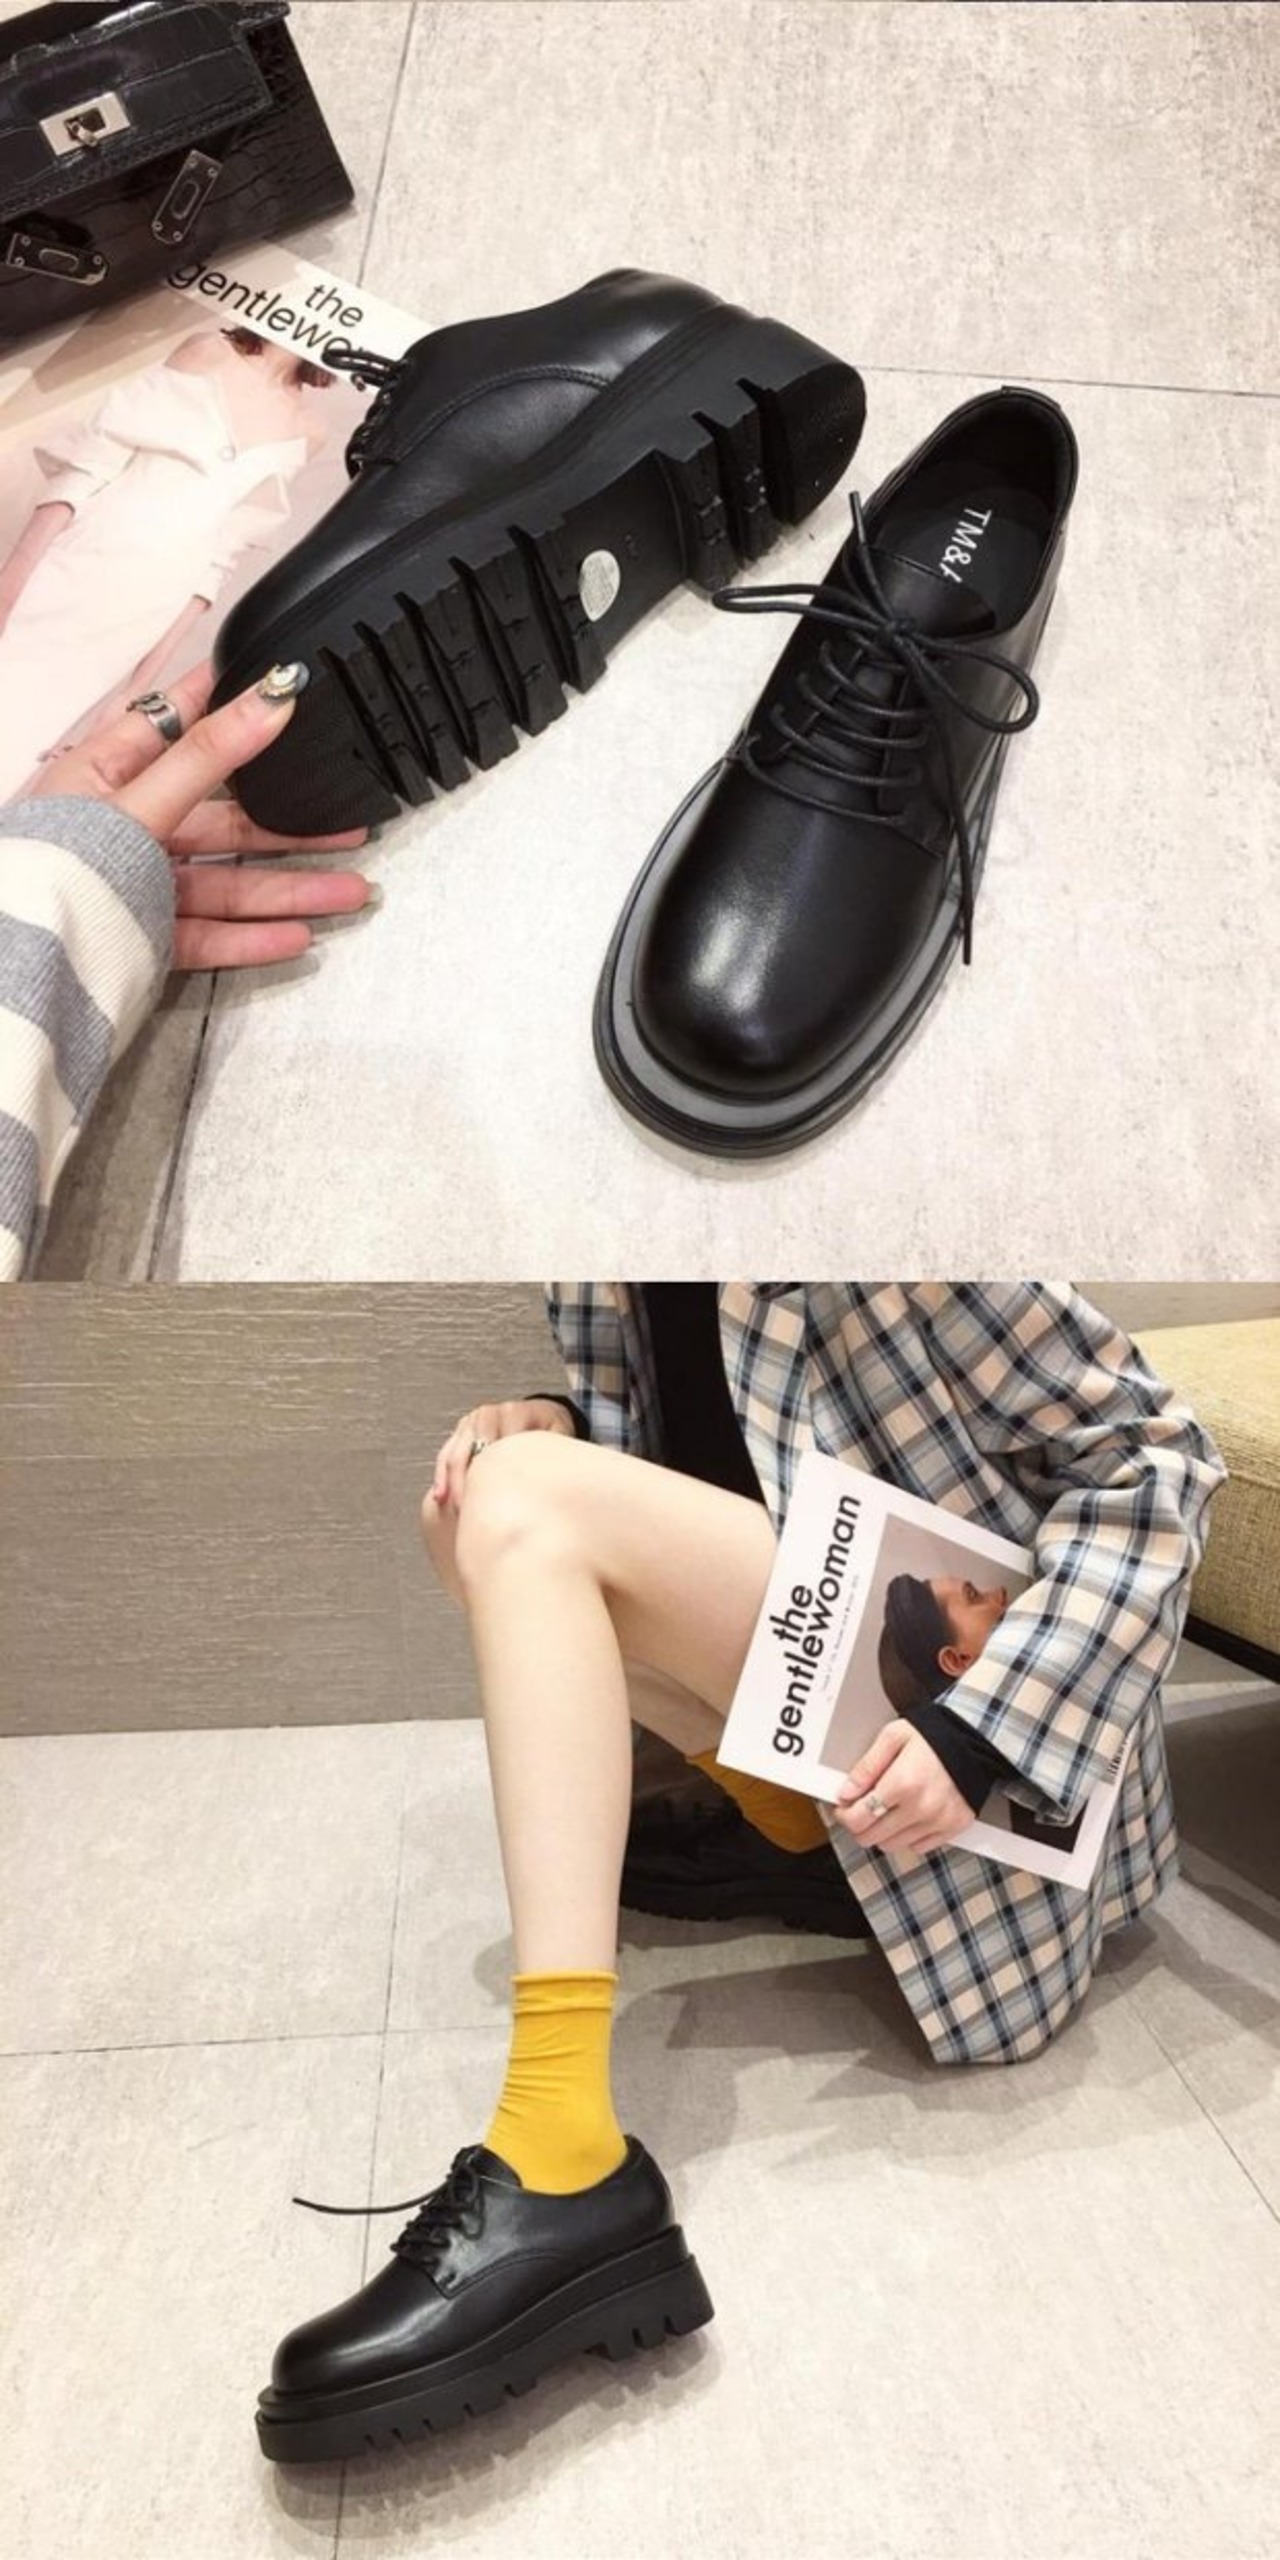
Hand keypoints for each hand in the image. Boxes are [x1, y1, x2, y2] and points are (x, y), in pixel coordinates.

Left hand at [31, 657, 371, 968]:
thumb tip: (272, 697)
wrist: (24, 956)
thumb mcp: (137, 799)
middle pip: (224, 821)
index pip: (179, 723)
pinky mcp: (144, 935)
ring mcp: (139, 883)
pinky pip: (208, 934)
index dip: (230, 702)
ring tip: (349, 893)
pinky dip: (251, 938)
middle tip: (352, 828)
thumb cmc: (55, 865)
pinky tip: (297, 937)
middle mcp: (128, 825)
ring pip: (227, 884)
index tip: (281, 686)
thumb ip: (208, 756)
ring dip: (290, 891)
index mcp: (110, 773)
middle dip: (291, 828)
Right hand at [428, 1398, 574, 1513]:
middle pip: (472, 1450)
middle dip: (468, 1481)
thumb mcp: (558, 1433)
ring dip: (451, 1482)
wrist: (541, 1413)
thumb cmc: (550, 1427)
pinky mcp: (461, 1431)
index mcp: (515, 1412)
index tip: (494, 1498)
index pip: (499, 1445)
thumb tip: (549, 1476)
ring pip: (454, 1453)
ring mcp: (472, 1421)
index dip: (495, 1473)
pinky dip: (442, 1476)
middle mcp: (489, 1413)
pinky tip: (441, 1496)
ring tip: (455, 1507)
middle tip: (471, 1509)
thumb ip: (552, 1450)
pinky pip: (445, 1454)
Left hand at [833, 1719, 974, 1868]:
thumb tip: (846, 1792)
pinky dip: (908, 1835)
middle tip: (862, 1809)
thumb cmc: (935, 1736)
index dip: (844, 1815)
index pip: (858, 1818)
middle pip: (871, 1837)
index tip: (844, 1807)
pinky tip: (909, 1815)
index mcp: (902, 1783)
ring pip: (892, 1846)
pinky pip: (919, 1847)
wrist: (974, 1740)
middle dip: (860, 1825)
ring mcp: (938, 1821)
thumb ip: (866, 1766)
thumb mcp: (893, 1737)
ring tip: (887, 1809)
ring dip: (883, 1832)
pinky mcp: (952, 1827)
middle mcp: (920, 1808)